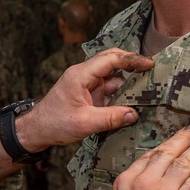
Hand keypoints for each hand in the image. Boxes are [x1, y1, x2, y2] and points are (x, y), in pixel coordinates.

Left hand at [16, 48, 152, 151]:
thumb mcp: (85, 123)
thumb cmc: (54, 124)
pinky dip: (120, 95)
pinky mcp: (88, 93)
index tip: (149, 64)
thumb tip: (135, 114)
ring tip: (147, 91)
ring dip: (127, 84)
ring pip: (112, 77)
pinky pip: (108, 89)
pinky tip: (132, 103)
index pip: (110, 59)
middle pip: (112, 62)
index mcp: (80, 75)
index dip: (131, 60)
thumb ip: (111, 118)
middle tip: (152, 71)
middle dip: (132, 65)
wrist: (37, 130)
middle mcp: (84, 75)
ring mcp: (86, 83)